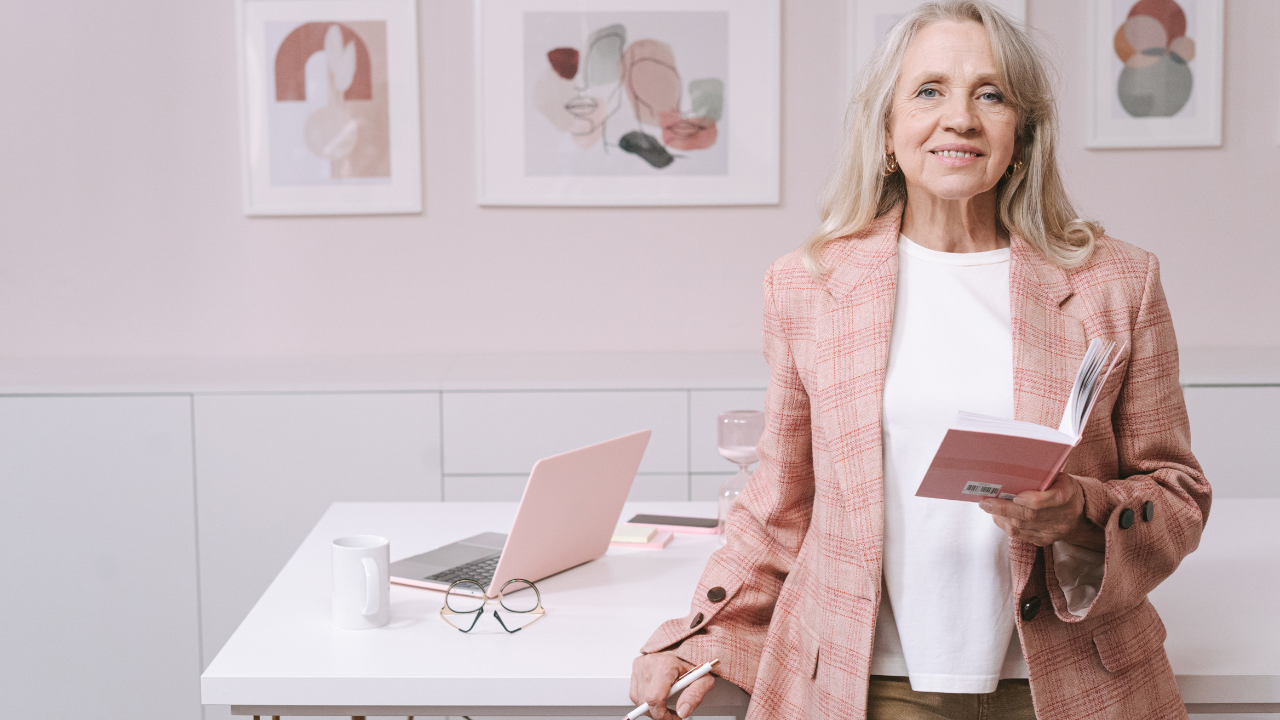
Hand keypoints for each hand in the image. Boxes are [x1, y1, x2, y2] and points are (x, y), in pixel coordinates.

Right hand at [630, 651, 715, 718]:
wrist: (685, 644)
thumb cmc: (693, 659)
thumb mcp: (703, 678)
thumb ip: (695, 696)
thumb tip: (682, 711)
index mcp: (664, 664)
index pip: (654, 699)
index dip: (662, 715)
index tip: (673, 717)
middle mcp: (649, 663)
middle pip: (646, 702)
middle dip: (659, 713)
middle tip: (673, 712)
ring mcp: (640, 664)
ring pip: (639, 699)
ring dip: (652, 707)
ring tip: (667, 701)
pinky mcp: (636, 666)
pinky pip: (635, 692)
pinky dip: (645, 698)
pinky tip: (658, 694)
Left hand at [979, 473, 1104, 550]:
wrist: (1078, 510)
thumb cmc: (1061, 486)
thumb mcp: (1057, 475)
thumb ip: (1040, 475)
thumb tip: (1010, 470)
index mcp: (1068, 494)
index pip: (1052, 499)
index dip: (1033, 500)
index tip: (1015, 496)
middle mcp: (1063, 516)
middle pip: (1030, 515)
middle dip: (1005, 509)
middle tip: (986, 502)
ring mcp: (1054, 531)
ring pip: (1022, 527)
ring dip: (1001, 517)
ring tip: (988, 507)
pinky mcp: (1045, 540)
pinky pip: (1021, 535)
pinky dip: (1006, 525)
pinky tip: (998, 516)